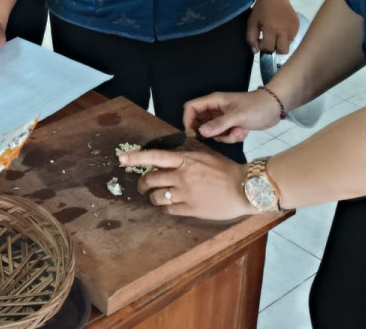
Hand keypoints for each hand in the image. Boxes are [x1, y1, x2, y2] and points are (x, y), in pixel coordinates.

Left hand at [116, 149, 252, 220]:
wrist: (243, 188)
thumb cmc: (225, 170)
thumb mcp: (203, 156)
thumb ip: (183, 159)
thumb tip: (165, 162)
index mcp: (184, 159)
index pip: (154, 157)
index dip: (135, 158)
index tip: (121, 159)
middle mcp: (181, 175)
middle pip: (151, 179)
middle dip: (142, 184)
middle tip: (143, 187)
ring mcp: (185, 193)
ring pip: (157, 196)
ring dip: (153, 197)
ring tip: (156, 197)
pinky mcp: (191, 209)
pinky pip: (168, 209)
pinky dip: (164, 208)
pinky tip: (169, 206)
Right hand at [182, 89, 282, 143]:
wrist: (274, 108)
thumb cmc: (255, 107)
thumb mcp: (236, 116)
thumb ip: (218, 125)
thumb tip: (200, 133)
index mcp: (214, 101)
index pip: (192, 107)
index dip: (188, 119)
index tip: (192, 133)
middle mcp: (216, 109)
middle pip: (201, 122)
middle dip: (211, 132)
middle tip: (220, 136)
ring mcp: (223, 118)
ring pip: (214, 132)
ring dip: (225, 136)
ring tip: (238, 131)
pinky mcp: (231, 125)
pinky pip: (225, 135)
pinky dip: (233, 136)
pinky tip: (244, 131)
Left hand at [247, 0, 298, 53]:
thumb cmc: (261, 10)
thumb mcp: (251, 22)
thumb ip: (251, 38)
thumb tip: (256, 51)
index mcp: (271, 29)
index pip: (269, 48)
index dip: (263, 47)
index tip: (261, 41)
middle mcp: (284, 30)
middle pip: (283, 51)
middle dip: (276, 49)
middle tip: (271, 42)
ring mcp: (292, 28)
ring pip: (289, 44)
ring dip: (282, 42)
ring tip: (276, 33)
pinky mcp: (297, 26)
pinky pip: (293, 37)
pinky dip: (287, 36)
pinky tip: (282, 28)